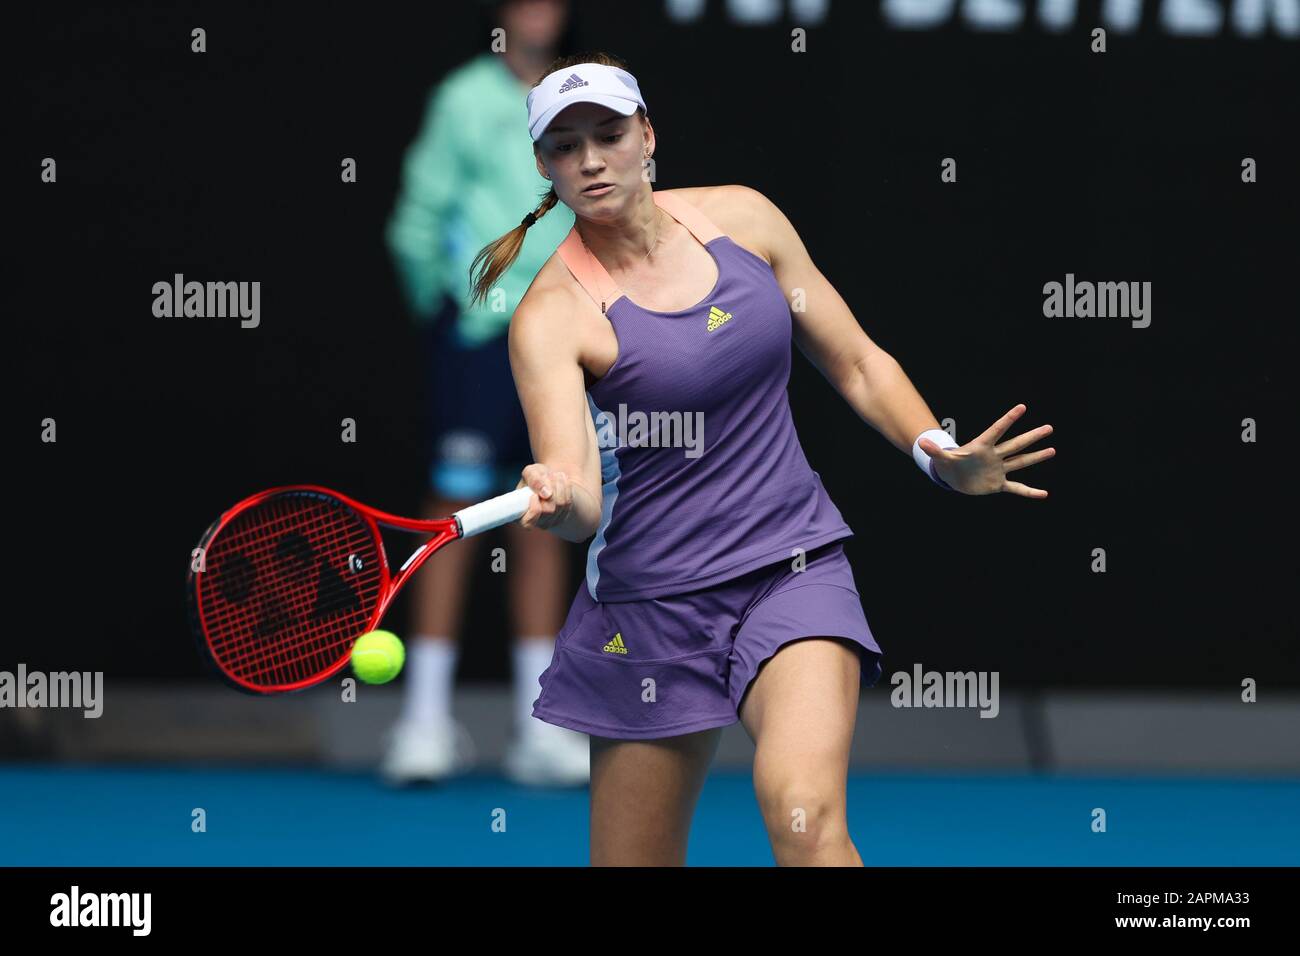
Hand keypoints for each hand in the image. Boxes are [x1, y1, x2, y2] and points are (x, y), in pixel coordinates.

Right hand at [516, 463, 573, 530]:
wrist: (550, 478)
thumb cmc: (536, 477)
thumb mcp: (530, 472)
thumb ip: (534, 480)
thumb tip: (546, 494)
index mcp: (521, 515)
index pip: (528, 522)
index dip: (534, 509)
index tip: (534, 495)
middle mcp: (536, 522)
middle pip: (549, 510)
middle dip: (550, 489)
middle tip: (548, 476)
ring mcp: (551, 521)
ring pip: (561, 505)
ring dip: (559, 486)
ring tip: (555, 475)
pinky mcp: (563, 517)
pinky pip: (569, 503)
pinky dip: (567, 488)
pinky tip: (562, 480)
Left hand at [919, 404, 1054, 497]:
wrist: (953, 478)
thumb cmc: (949, 464)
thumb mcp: (942, 458)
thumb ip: (935, 451)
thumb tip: (922, 443)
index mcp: (982, 446)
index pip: (997, 430)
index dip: (1008, 419)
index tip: (1022, 407)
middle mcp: (994, 455)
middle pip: (1016, 444)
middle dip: (1032, 437)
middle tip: (1049, 428)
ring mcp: (998, 469)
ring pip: (1020, 462)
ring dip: (1036, 457)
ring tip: (1052, 450)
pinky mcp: (998, 483)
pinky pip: (1016, 487)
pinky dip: (1029, 492)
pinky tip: (1044, 494)